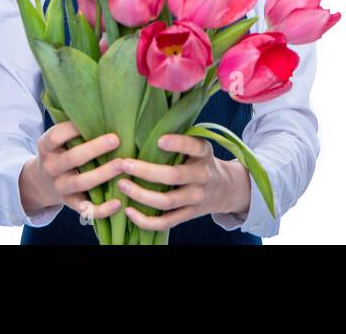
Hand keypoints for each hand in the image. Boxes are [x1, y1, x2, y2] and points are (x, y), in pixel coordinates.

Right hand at [22, 121, 125, 222]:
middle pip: (72, 158)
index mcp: (47, 147)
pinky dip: (102, 209)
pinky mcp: (71, 204)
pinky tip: (118, 202)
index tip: (93, 120)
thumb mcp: (58, 141)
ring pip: (81, 182)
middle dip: (94, 149)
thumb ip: (74, 130)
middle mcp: (52, 167)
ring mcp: (60, 187)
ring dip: (102, 174)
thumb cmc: (61, 153)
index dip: (72, 128)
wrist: (41, 184)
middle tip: (116, 139)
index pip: (56, 136)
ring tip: (121, 165)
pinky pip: (86, 209)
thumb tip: (108, 111)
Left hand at [117, 134, 250, 231]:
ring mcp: (196, 198)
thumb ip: (180, 138)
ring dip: (141, 194)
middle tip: (123, 164)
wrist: (224, 188)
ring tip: (121, 184)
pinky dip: (145, 221)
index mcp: (203, 154)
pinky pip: (166, 222)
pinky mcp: (189, 215)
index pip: (193, 147)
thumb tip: (146, 123)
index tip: (159, 140)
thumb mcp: (198, 146)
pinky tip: (129, 211)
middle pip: (174, 176)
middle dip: (146, 171)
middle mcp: (202, 176)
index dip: (178, 144)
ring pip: (167, 201)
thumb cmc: (199, 162)